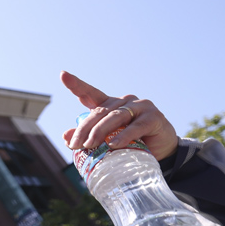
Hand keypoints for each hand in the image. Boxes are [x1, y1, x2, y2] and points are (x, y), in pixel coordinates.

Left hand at [61, 72, 179, 160]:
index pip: (90, 93)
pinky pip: (135, 127)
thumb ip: (87, 136)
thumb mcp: (107, 140)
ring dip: (100, 132)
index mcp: (110, 105)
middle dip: (84, 129)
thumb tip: (65, 137)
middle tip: (74, 145)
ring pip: (114, 117)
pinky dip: (123, 136)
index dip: (77, 84)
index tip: (63, 75)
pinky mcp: (153, 118)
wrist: (161, 150)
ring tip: (90, 145)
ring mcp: (139, 107)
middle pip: (99, 112)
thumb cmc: (131, 143)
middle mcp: (123, 102)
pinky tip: (113, 144)